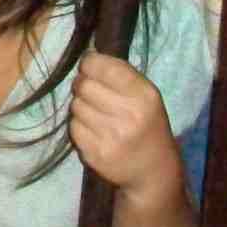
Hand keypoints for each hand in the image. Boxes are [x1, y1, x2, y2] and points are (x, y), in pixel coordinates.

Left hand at [70, 53, 183, 199]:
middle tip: (89, 90)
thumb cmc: (148, 124)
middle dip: (82, 84)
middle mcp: (129, 116)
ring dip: (80, 106)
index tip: (89, 67)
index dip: (90, 64)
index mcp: (144, 96)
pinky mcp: (96, 155)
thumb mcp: (146, 95)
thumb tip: (88, 56)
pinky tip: (93, 130)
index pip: (104, 67)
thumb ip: (120, 73)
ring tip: (95, 112)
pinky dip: (79, 126)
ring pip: (75, 106)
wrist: (153, 170)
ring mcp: (111, 137)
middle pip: (84, 85)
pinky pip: (73, 128)